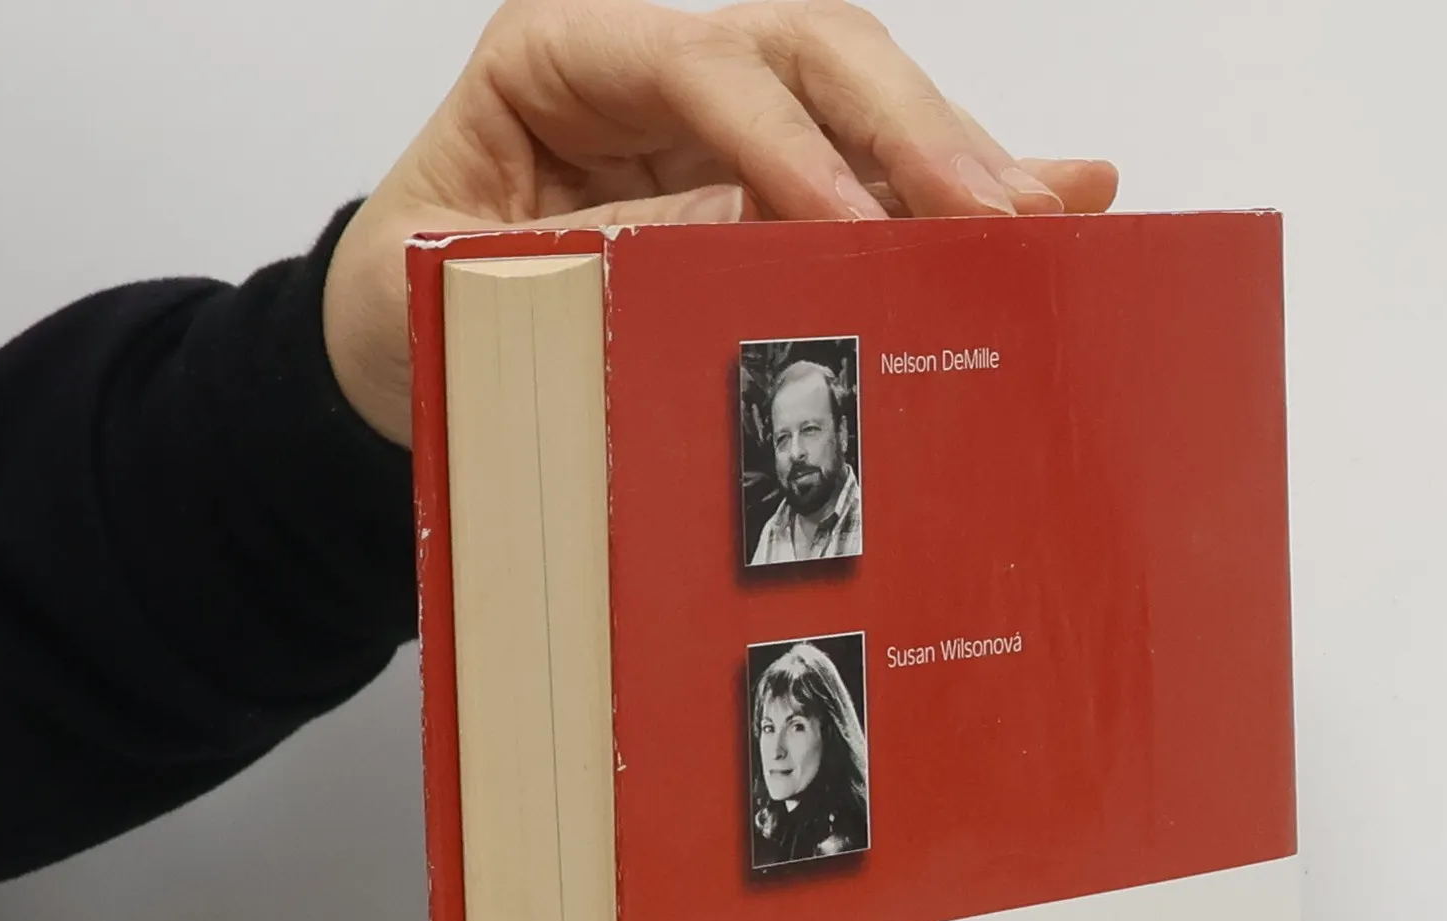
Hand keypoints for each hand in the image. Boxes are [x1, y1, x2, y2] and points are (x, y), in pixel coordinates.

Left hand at [324, 0, 1117, 443]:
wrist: (398, 340)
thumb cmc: (406, 303)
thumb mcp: (469, 291)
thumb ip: (596, 261)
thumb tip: (747, 247)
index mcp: (556, 63)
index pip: (698, 67)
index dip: (788, 142)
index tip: (853, 224)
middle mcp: (652, 73)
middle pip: (808, 54)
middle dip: (907, 131)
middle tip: (994, 214)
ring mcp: (716, 125)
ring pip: (859, 102)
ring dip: (953, 160)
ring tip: (1048, 214)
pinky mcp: (761, 187)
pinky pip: (867, 176)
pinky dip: (945, 196)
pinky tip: (1047, 197)